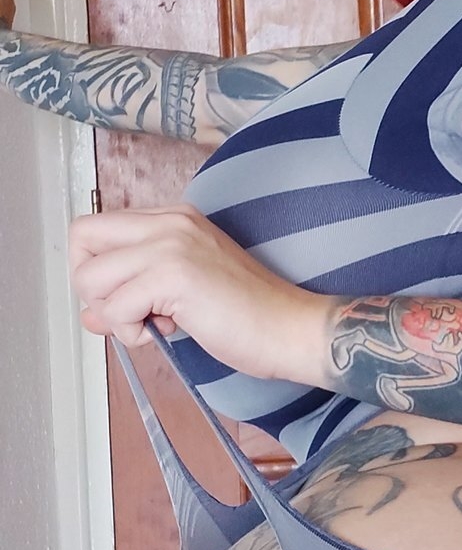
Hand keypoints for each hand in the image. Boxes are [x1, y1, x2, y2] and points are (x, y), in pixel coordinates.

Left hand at [67, 202, 326, 381]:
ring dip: (112, 313)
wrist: (292, 329)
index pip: (98, 229)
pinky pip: (114, 308)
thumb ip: (133, 294)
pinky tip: (167, 331)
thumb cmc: (250, 315)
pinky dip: (130, 331)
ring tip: (154, 323)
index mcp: (173, 218)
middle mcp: (168, 221)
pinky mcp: (173, 274)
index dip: (99, 269)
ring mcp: (170, 243)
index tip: (130, 297)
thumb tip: (90, 314)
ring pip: (90, 277)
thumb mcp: (181, 295)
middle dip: (91, 285)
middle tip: (128, 310)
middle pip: (82, 237)